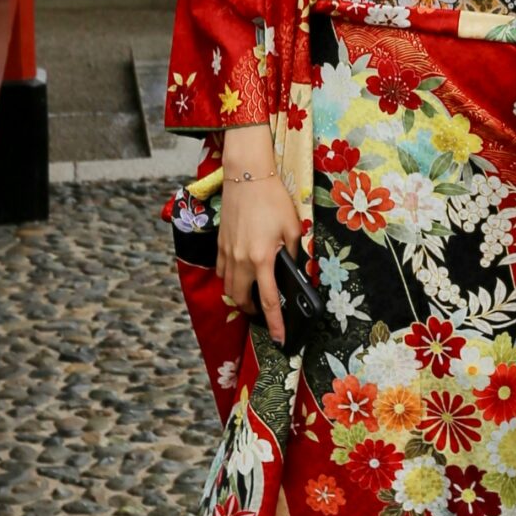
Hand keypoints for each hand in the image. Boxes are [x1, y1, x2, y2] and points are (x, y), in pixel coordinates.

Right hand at [217, 164, 303, 345]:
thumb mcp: (293, 227)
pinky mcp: (220, 245)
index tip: (281, 339)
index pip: (269, 300)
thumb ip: (295, 254)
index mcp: (263, 258)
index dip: (275, 323)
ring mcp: (228, 253)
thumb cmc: (273, 200)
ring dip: (240, 297)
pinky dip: (230, 280)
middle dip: (252, 312)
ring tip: (253, 294)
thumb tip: (295, 271)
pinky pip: (222, 272)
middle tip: (265, 312)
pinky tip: (241, 274)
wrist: (247, 177)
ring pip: (228, 288)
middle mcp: (242, 260)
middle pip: (241, 300)